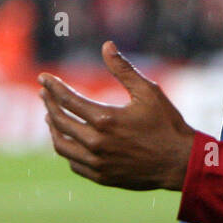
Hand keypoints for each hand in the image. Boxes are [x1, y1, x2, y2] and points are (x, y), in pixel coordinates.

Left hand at [41, 41, 196, 191]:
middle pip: (60, 121)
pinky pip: (74, 163)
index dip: (53, 87)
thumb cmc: (166, 124)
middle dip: (48, 104)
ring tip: (50, 116)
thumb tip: (106, 45)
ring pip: (61, 146)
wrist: (180, 163)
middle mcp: (96, 143)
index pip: (67, 100)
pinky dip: (66, 149)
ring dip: (53, 128)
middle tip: (44, 93)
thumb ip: (123, 69)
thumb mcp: (148, 91)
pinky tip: (68, 140)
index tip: (42, 78)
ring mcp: (97, 163)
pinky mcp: (101, 177)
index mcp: (105, 119)